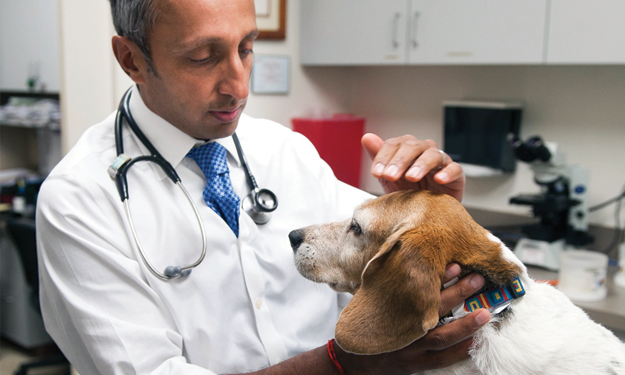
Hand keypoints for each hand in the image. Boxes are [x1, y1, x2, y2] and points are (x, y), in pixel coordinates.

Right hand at [335, 264, 488, 374]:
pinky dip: (459, 351)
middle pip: (434, 309)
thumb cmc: (366, 325)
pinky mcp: (416, 364)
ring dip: (465, 324)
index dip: (438, 278)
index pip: (419, 290)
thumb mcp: (372, 301)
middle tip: (477, 278)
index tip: (454, 264)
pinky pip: (441, 359)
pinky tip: (475, 342)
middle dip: (458, 292)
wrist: (353, 360)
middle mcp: (403, 328)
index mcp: (394, 308)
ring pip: (441, 336)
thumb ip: (389, 286)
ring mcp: (410, 348)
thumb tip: (404, 258)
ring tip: (485, 312)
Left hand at [362, 133, 464, 200]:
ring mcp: (441, 162)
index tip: (377, 172)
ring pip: (433, 154)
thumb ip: (378, 157)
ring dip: (421, 164)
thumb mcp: (389, 178)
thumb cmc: (409, 192)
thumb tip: (367, 137)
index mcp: (406, 149)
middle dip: (399, 161)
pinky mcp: (456, 176)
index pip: (394, 144)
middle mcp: (424, 151)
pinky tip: (439, 180)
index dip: (384, 157)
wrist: (426, 214)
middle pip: (413, 146)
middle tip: (390, 175)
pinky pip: (455, 169)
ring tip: (411, 177)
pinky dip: (447, 173)